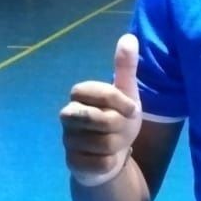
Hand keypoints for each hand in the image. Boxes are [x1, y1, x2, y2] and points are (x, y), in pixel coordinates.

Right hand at [61, 34, 143, 182]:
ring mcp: (68, 140)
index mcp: (79, 95)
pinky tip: (107, 159)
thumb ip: (125, 68)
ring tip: (115, 143)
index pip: (102, 93)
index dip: (121, 102)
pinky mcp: (72, 163)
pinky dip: (110, 162)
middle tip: (121, 127)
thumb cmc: (118, 118)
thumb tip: (129, 37)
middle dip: (119, 125)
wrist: (111, 155)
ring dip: (117, 145)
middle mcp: (68, 115)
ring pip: (103, 144)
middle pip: (101, 119)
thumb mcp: (127, 93)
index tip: (132, 109)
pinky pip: (100, 163)